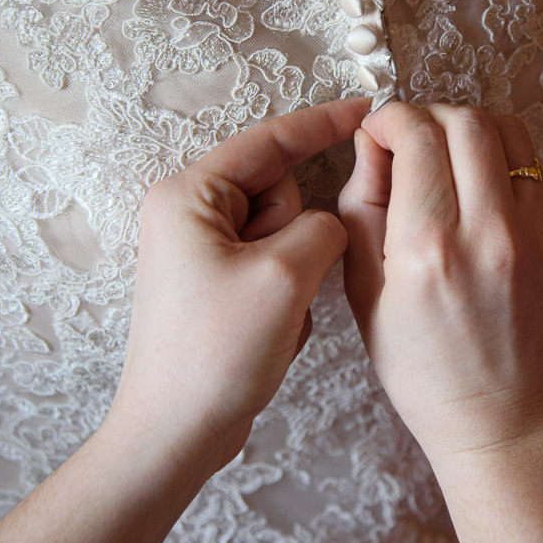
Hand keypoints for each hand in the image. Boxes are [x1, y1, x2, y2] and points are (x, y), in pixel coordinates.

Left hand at [110, 98, 370, 462]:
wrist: (176, 433)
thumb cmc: (214, 354)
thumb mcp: (285, 277)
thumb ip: (324, 227)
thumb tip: (330, 226)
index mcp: (189, 195)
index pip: (267, 140)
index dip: (321, 124)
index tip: (365, 109)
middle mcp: (187, 214)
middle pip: (277, 189)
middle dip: (296, 231)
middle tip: (280, 279)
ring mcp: (200, 251)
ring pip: (282, 231)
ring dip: (294, 270)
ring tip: (272, 313)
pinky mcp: (215, 284)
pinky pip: (274, 265)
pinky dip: (285, 293)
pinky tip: (267, 330)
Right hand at [338, 102, 542, 460]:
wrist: (508, 424)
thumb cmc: (426, 375)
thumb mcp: (365, 299)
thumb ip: (361, 211)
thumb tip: (371, 147)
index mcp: (428, 250)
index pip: (415, 135)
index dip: (387, 119)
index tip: (375, 134)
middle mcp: (487, 232)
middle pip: (463, 120)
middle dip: (424, 116)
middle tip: (405, 143)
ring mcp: (533, 231)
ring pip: (505, 129)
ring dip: (466, 126)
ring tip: (442, 156)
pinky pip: (530, 163)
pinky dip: (498, 154)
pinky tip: (475, 183)